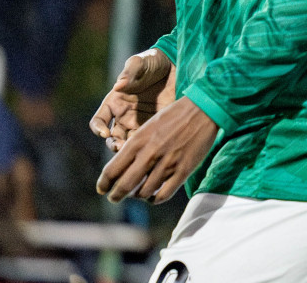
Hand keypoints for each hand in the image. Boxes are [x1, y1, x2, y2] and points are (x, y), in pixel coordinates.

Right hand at [90, 49, 175, 152]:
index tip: (105, 133)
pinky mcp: (156, 125)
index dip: (98, 128)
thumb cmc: (153, 61)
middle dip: (114, 145)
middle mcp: (124, 116)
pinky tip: (152, 146)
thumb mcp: (140, 62)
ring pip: (129, 143)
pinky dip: (147, 146)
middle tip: (122, 148)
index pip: (99, 120)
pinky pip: (148, 140)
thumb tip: (118, 86)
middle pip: (112, 138)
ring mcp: (140, 122)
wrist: (178, 64)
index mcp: (114, 102)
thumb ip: (130, 72)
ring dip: (130, 150)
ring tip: (136, 150)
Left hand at [96, 96, 217, 203]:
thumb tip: (123, 168)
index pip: (112, 170)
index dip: (103, 183)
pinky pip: (164, 194)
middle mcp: (150, 153)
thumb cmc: (174, 116)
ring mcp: (167, 163)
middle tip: (114, 198)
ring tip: (137, 194)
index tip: (102, 189)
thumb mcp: (149, 126)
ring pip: (143, 192)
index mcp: (138, 141)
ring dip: (137, 196)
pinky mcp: (183, 170)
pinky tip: (153, 196)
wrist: (203, 108)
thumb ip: (135, 147)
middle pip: (124, 185)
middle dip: (116, 195)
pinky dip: (155, 199)